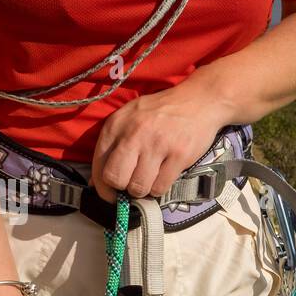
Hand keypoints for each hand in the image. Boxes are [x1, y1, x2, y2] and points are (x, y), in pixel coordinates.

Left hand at [90, 84, 230, 202]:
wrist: (198, 101)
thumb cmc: (161, 112)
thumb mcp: (130, 119)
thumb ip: (112, 146)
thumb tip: (97, 182)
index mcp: (116, 125)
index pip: (99, 166)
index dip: (104, 187)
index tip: (112, 195)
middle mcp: (133, 134)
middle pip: (115, 179)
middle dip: (123, 189)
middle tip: (133, 185)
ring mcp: (157, 144)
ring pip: (138, 187)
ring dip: (143, 190)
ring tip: (150, 179)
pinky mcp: (178, 155)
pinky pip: (160, 187)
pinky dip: (160, 188)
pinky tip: (163, 176)